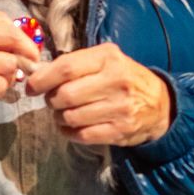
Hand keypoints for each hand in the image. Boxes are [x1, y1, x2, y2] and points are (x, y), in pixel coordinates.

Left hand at [25, 42, 172, 145]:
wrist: (161, 104)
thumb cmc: (125, 78)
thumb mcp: (106, 60)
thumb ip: (75, 64)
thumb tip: (37, 74)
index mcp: (109, 59)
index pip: (66, 68)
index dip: (42, 79)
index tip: (32, 87)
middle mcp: (116, 81)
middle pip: (65, 95)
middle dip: (51, 100)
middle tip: (53, 100)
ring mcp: (120, 108)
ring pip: (71, 117)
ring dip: (59, 117)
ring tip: (64, 113)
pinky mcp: (120, 131)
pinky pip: (82, 135)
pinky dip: (69, 132)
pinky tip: (71, 126)